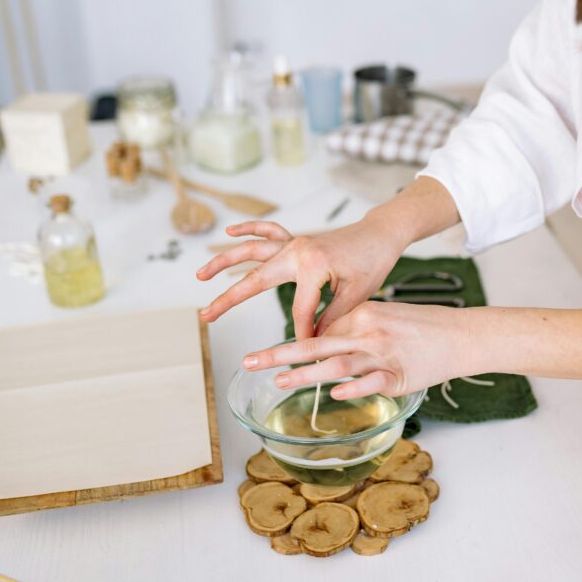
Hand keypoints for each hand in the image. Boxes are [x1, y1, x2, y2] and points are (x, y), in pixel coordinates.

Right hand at [196, 218, 406, 337]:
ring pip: (252, 251)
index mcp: (313, 265)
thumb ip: (331, 318)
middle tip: (206, 316)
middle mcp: (297, 251)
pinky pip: (268, 232)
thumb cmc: (373, 262)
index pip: (300, 310)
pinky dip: (249, 229)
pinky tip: (230, 231)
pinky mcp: (297, 241)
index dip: (303, 333)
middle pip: (257, 279)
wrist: (380, 234)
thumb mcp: (357, 295)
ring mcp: (295, 243)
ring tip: (200, 275)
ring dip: (225, 261)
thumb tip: (313, 343)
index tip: (307, 352)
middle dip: (229, 300)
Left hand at [243, 301, 472, 399]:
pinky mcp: (399, 375)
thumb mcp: (386, 318)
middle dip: (279, 354)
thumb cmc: (424, 327)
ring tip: (279, 381)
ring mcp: (383, 354)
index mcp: (364, 314)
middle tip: (249, 362)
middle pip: (316, 344)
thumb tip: (327, 343)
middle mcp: (368, 331)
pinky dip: (352, 388)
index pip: (321, 331)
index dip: (291, 344)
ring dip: (305, 374)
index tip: (265, 354)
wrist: (462, 334)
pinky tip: (333, 395)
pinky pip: (370, 382)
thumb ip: (356, 331)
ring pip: (337, 364)